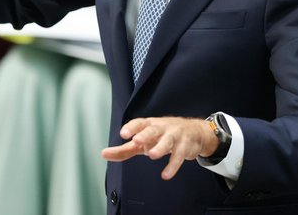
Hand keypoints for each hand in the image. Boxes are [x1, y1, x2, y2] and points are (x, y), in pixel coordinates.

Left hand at [101, 117, 217, 179]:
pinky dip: (173, 165)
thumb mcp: (144, 141)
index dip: (131, 127)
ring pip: (167, 141)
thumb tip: (104, 154)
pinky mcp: (185, 146)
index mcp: (149, 124)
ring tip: (152, 155)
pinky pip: (179, 155)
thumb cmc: (162, 136)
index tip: (123, 133)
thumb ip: (125, 149)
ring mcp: (174, 135)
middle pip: (152, 129)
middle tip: (136, 141)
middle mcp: (161, 127)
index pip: (139, 123)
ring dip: (160, 147)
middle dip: (145, 134)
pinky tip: (166, 174)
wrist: (194, 132)